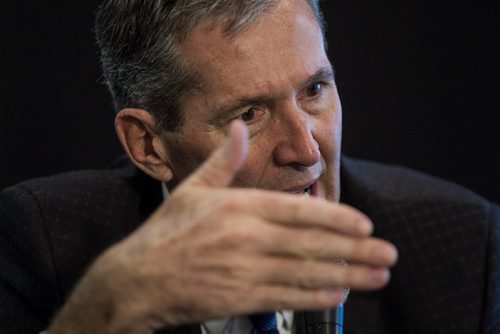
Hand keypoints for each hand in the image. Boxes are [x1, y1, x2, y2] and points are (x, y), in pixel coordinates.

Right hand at [49, 121, 396, 332]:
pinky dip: (316, 295)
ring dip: (346, 274)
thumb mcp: (193, 189)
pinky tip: (340, 293)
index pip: (297, 212)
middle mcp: (246, 238)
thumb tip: (238, 127)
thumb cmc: (167, 232)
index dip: (335, 219)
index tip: (365, 224)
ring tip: (377, 276)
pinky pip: (286, 296)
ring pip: (305, 272)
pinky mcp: (239, 298)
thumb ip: (223, 161)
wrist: (137, 279)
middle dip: (354, 250)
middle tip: (388, 254)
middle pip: (310, 245)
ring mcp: (244, 271)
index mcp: (238, 208)